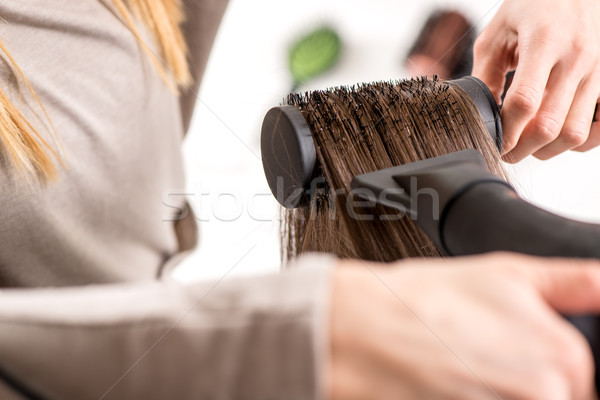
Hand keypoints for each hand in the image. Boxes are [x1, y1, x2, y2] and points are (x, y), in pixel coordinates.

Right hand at [328, 253, 599, 399]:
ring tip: (460, 370)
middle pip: (553, 397)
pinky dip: (469, 397)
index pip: (582, 380)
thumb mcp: (507, 272)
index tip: (511, 354)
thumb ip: (576, 282)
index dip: (546, 367)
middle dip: (520, 384)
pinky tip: (450, 384)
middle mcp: (546, 397)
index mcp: (564, 358)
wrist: (361, 331)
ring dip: (493, 391)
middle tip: (478, 357)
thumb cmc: (423, 301)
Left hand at [472, 0, 599, 161]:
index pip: (524, 102)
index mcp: (544, 42)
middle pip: (549, 126)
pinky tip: (556, 135)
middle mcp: (576, 58)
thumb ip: (485, 75)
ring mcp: (598, 71)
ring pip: (575, 134)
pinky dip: (577, 142)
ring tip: (528, 144)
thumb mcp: (497, 33)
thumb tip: (477, 116)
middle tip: (505, 150)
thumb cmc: (533, 6)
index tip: (491, 141)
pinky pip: (599, 128)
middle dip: (520, 148)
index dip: (504, 131)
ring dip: (547, 150)